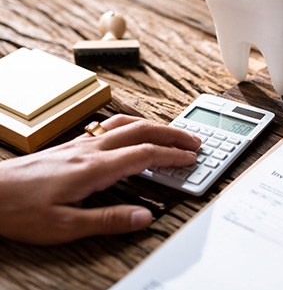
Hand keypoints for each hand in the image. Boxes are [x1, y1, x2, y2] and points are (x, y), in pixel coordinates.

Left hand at [0, 114, 200, 244]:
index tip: (191, 158)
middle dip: (172, 134)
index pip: (144, 154)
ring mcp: (82, 144)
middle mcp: (91, 149)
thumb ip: (108, 220)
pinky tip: (134, 131)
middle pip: (142, 130)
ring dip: (155, 126)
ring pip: (127, 123)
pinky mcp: (73, 145)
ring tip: (172, 133)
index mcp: (94, 168)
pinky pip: (112, 126)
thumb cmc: (20, 209)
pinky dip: (134, 125)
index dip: (172, 156)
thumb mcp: (65, 226)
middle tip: (193, 140)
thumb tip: (144, 217)